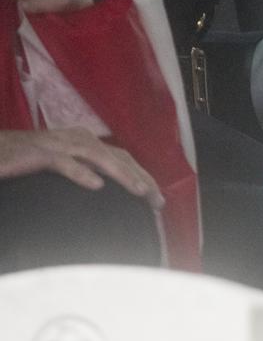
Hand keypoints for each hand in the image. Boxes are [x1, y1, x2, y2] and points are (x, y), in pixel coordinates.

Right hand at [0, 128, 163, 207]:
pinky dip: (82, 173)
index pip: (123, 158)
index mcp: (86, 141)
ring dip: (122, 174)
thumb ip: (84, 170)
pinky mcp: (41, 154)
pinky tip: (96, 185)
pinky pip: (66, 163)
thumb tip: (105, 190)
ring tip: (139, 191)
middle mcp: (80, 139)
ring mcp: (61, 144)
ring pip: (100, 158)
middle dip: (142, 178)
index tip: (157, 198)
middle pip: (119, 157)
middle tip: (158, 201)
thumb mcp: (62, 163)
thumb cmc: (27, 160)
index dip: (143, 175)